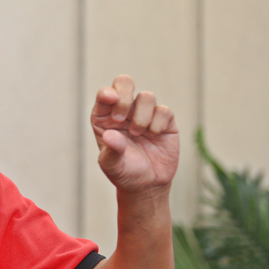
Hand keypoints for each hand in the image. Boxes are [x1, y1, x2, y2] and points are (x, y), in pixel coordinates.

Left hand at [91, 75, 178, 193]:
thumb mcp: (112, 166)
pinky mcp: (164, 121)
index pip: (104, 95)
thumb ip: (111, 150)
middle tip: (121, 117)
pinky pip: (164, 110)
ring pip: (146, 96)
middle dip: (124, 94)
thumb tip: (110, 136)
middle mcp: (124, 111)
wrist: (147, 185)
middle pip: (124, 83)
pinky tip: (154, 134)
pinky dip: (158, 122)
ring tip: (137, 133)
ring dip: (141, 116)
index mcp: (104, 118)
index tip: (112, 99)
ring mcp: (144, 114)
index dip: (107, 93)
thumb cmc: (124, 173)